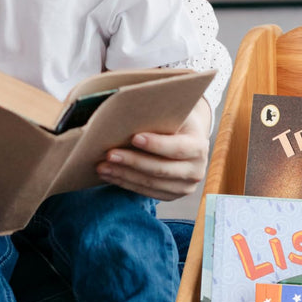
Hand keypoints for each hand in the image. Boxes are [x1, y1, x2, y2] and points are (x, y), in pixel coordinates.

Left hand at [96, 97, 212, 200]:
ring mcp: (185, 187)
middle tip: (109, 154)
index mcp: (199, 146)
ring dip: (124, 176)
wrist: (186, 139)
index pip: (177, 148)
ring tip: (102, 167)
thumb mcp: (174, 114)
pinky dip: (126, 184)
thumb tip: (130, 106)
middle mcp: (196, 170)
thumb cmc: (174, 121)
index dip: (156, 144)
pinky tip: (110, 175)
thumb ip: (160, 114)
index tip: (134, 138)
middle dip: (132, 162)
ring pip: (151, 184)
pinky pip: (147, 192)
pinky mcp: (172, 195)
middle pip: (161, 169)